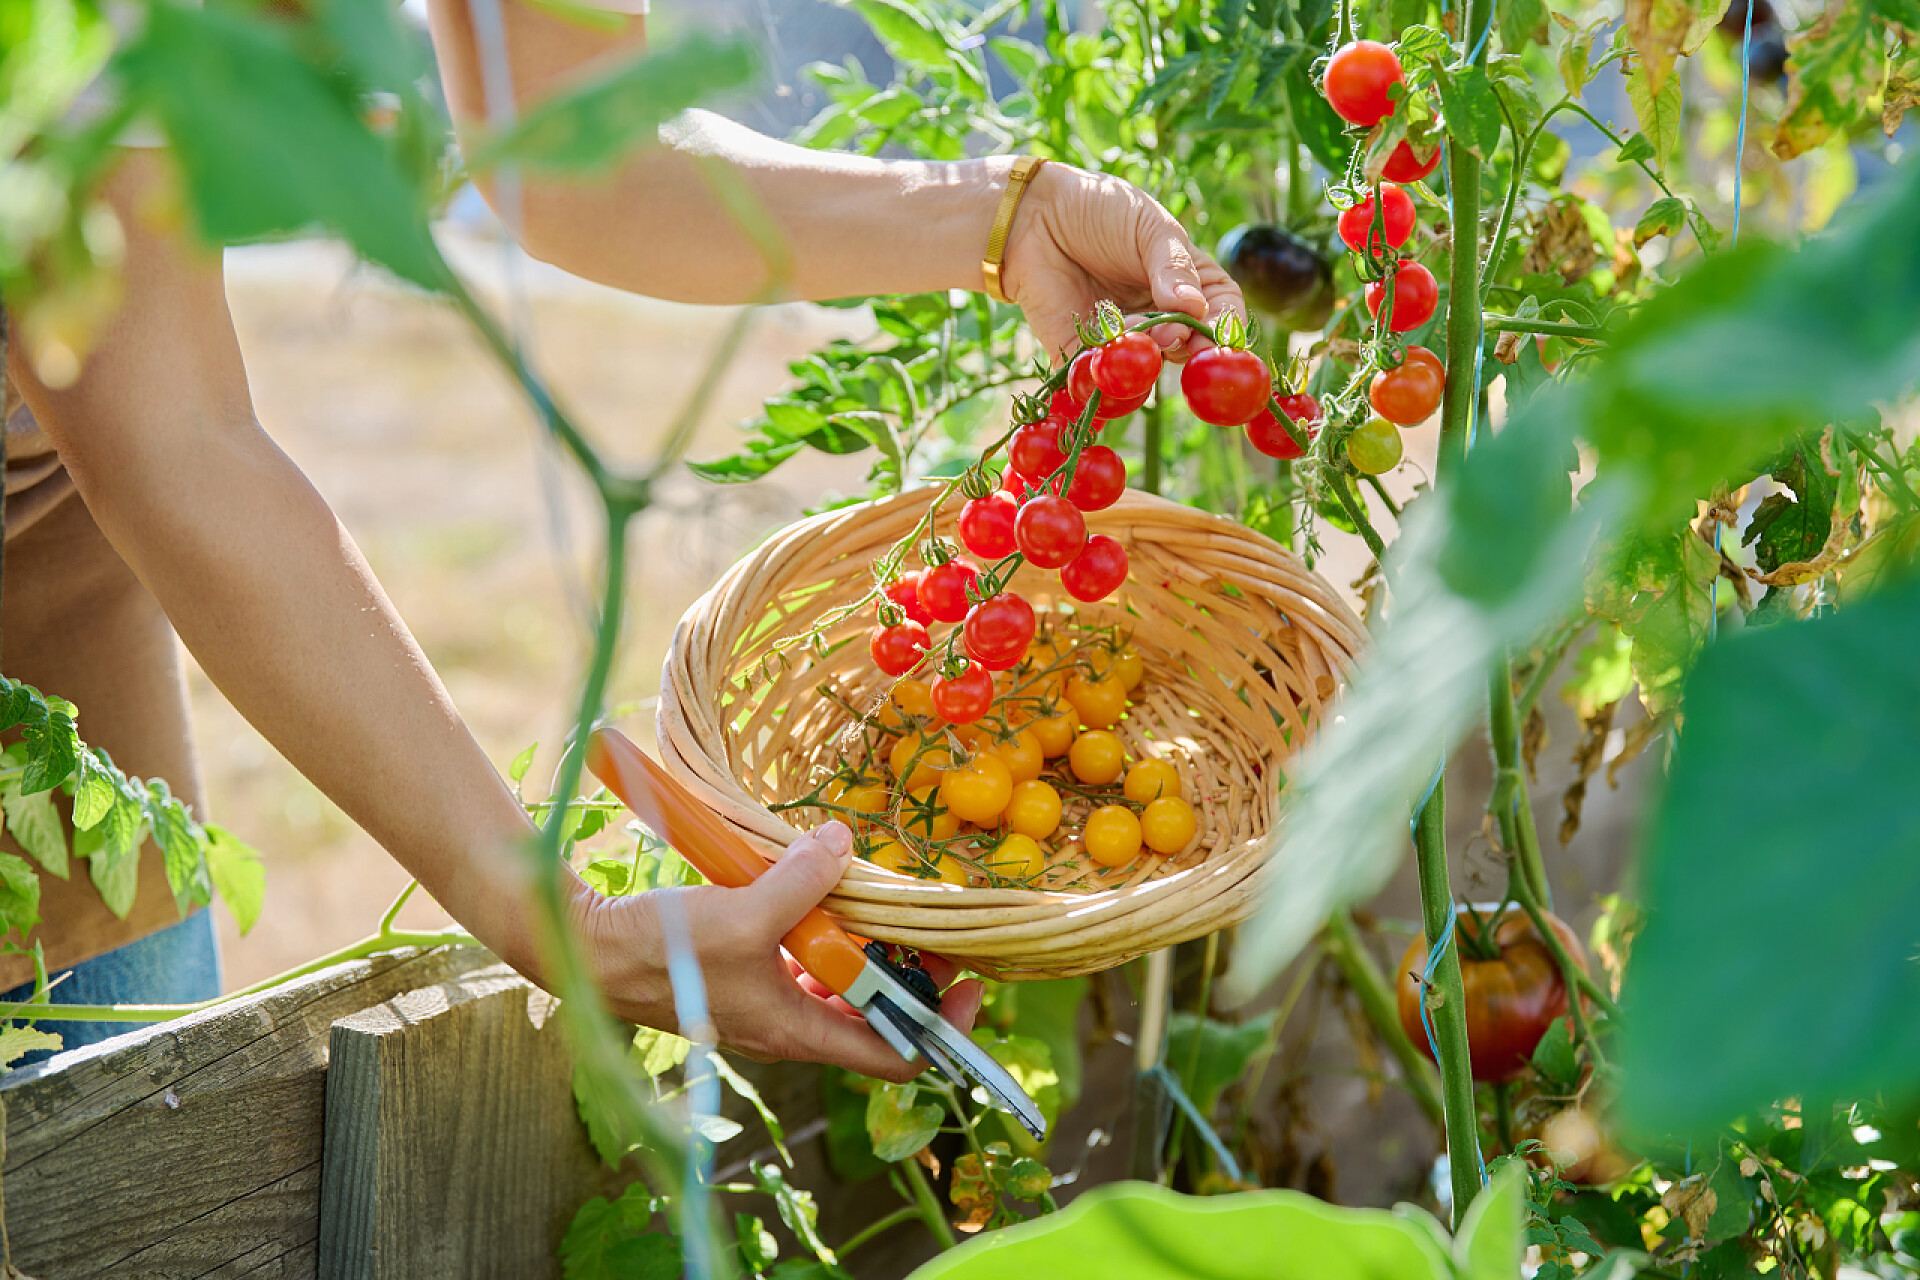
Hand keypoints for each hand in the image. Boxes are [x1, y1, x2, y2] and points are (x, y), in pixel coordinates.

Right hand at [568, 820, 983, 1083]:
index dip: (942, 1028)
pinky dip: (818, 926)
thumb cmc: (661, 950)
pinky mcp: (744, 971)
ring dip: (860, 943)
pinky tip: (812, 885)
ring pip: (837, 981)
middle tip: (929, 922)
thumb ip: (800, 881)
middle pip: (873, 1014)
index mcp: (799, 1033)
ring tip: (872, 895)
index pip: (896, 1056)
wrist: (588, 949)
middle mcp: (789, 1025)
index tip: (971, 984)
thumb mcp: (742, 912)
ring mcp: (765, 999)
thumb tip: (843, 846)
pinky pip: (801, 955)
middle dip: (908, 971)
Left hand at [999, 162, 1244, 364]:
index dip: (1223, 327)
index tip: (1216, 334)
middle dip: (1184, 345)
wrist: (1034, 217)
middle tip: (1171, 334)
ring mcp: (1125, 339)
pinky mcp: (1084, 354)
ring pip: (1148, 368)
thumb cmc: (1098, 211)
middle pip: (1188, 348)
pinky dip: (1107, 372)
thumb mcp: (1149, 228)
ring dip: (1146, 354)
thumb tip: (1196, 308)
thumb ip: (1174, 267)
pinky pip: (1101, 380)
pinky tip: (1105, 349)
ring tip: (1132, 327)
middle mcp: (1160, 317)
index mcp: (1186, 283)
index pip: (1221, 313)